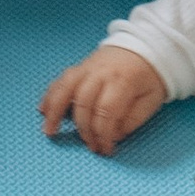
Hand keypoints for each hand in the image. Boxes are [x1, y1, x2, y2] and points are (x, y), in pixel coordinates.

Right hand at [40, 43, 169, 153]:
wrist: (147, 46)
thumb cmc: (150, 76)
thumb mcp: (151, 99)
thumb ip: (133, 119)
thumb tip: (113, 135)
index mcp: (123, 80)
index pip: (107, 111)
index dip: (104, 134)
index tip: (106, 149)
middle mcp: (102, 72)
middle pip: (84, 103)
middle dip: (85, 129)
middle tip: (91, 146)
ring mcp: (88, 68)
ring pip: (66, 88)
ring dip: (55, 111)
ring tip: (49, 131)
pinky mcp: (80, 67)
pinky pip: (61, 80)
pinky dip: (50, 95)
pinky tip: (43, 109)